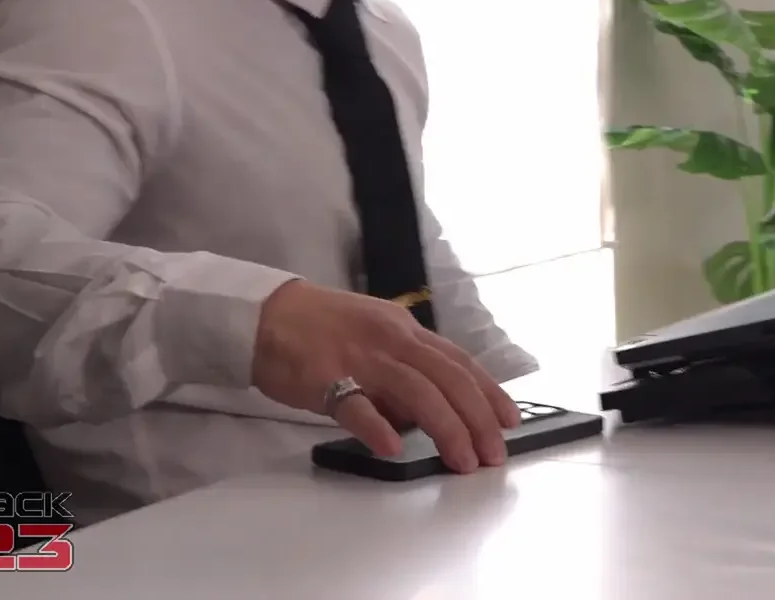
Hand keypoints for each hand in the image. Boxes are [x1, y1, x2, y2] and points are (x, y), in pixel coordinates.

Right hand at [250, 281, 520, 471]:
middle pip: (449, 378)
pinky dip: (378, 427)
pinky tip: (393, 449)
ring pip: (418, 391)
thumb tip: (427, 412)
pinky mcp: (325, 377)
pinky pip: (356, 405)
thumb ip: (404, 369)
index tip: (510, 420)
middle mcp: (392, 340)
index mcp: (405, 331)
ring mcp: (361, 357)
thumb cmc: (320, 329)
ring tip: (462, 459)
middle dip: (479, 419)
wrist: (264, 315)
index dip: (489, 392)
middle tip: (493, 453)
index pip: (459, 362)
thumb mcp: (375, 337)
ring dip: (446, 428)